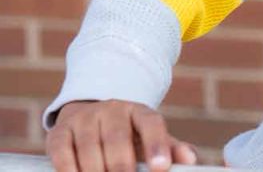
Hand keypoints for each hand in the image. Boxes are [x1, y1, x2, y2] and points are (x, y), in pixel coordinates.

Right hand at [46, 100, 197, 171]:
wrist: (90, 115)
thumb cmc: (128, 135)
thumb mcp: (149, 138)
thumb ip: (170, 149)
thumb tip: (190, 159)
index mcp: (139, 111)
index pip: (151, 123)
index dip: (157, 145)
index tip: (161, 168)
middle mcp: (112, 110)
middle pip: (117, 138)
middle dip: (122, 166)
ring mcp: (84, 118)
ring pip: (89, 146)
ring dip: (95, 171)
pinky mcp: (60, 131)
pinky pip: (61, 150)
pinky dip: (68, 168)